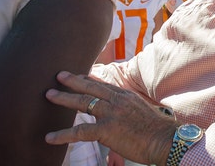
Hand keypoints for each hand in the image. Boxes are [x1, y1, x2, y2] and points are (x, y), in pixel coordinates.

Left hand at [44, 71, 178, 165]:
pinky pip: (79, 131)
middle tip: (58, 75)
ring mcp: (111, 114)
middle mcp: (117, 101)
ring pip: (81, 103)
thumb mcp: (145, 113)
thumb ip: (131, 111)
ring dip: (63, 98)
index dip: (89, 80)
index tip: (78, 75)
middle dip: (72, 81)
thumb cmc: (159, 131)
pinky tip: (50, 137)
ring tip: (49, 95)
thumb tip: (124, 117)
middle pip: (90, 88)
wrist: (165, 140)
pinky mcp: (106, 130)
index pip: (103, 85)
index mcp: (126, 96)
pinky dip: (63, 134)